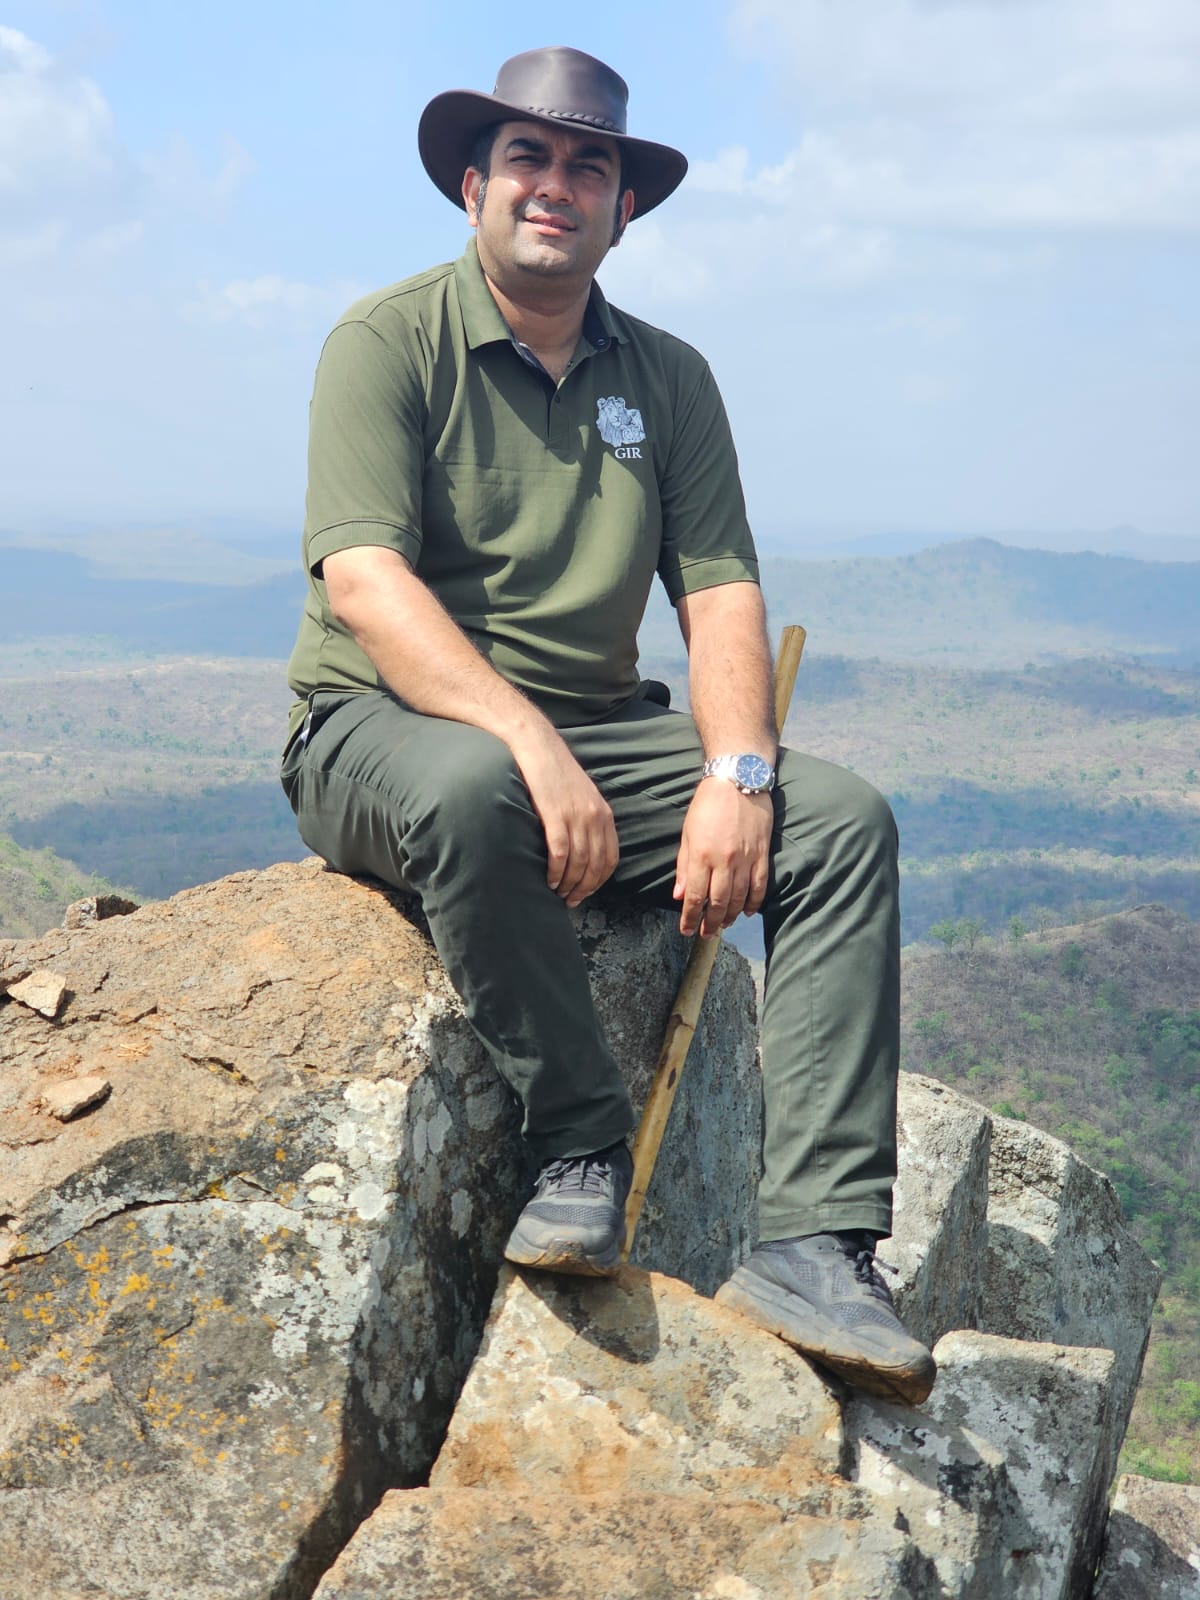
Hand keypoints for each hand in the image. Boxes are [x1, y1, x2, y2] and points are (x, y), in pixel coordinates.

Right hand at [511, 730, 618, 906]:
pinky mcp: (554, 815)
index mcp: (605, 815)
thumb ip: (588, 821)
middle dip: (584, 889)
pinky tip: (548, 880)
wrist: (539, 748)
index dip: (599, 881)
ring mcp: (575, 816)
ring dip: (568, 884)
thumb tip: (585, 850)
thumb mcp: (583, 797)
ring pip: (578, 863)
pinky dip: (555, 872)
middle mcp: (595, 817)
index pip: (610, 858)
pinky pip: (559, 853)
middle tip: (571, 901)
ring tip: (558, 894)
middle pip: (595, 865)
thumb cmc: (557, 774)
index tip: (586, 893)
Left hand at [673, 777, 772, 937]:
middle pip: (717, 902)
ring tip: (722, 925)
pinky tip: (747, 912)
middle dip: (710, 923)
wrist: (738, 780)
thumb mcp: (687, 833)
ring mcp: (745, 859)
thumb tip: (680, 895)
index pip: (695, 897)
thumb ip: (684, 866)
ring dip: (730, 916)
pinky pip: (759, 886)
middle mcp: (724, 861)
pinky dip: (754, 903)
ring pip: (739, 898)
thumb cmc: (708, 804)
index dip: (690, 918)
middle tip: (706, 934)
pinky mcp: (762, 854)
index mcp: (701, 855)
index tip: (686, 930)